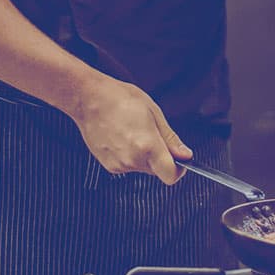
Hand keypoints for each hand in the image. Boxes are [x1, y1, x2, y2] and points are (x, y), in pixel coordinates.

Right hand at [69, 76, 191, 183]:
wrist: (89, 99)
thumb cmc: (119, 98)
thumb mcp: (153, 112)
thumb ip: (170, 138)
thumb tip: (185, 155)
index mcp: (147, 145)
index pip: (171, 175)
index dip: (179, 170)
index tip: (179, 160)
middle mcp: (132, 159)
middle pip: (157, 170)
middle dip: (160, 157)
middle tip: (150, 133)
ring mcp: (119, 164)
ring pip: (142, 167)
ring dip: (143, 155)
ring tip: (132, 131)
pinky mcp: (108, 165)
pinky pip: (128, 165)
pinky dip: (129, 155)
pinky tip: (121, 137)